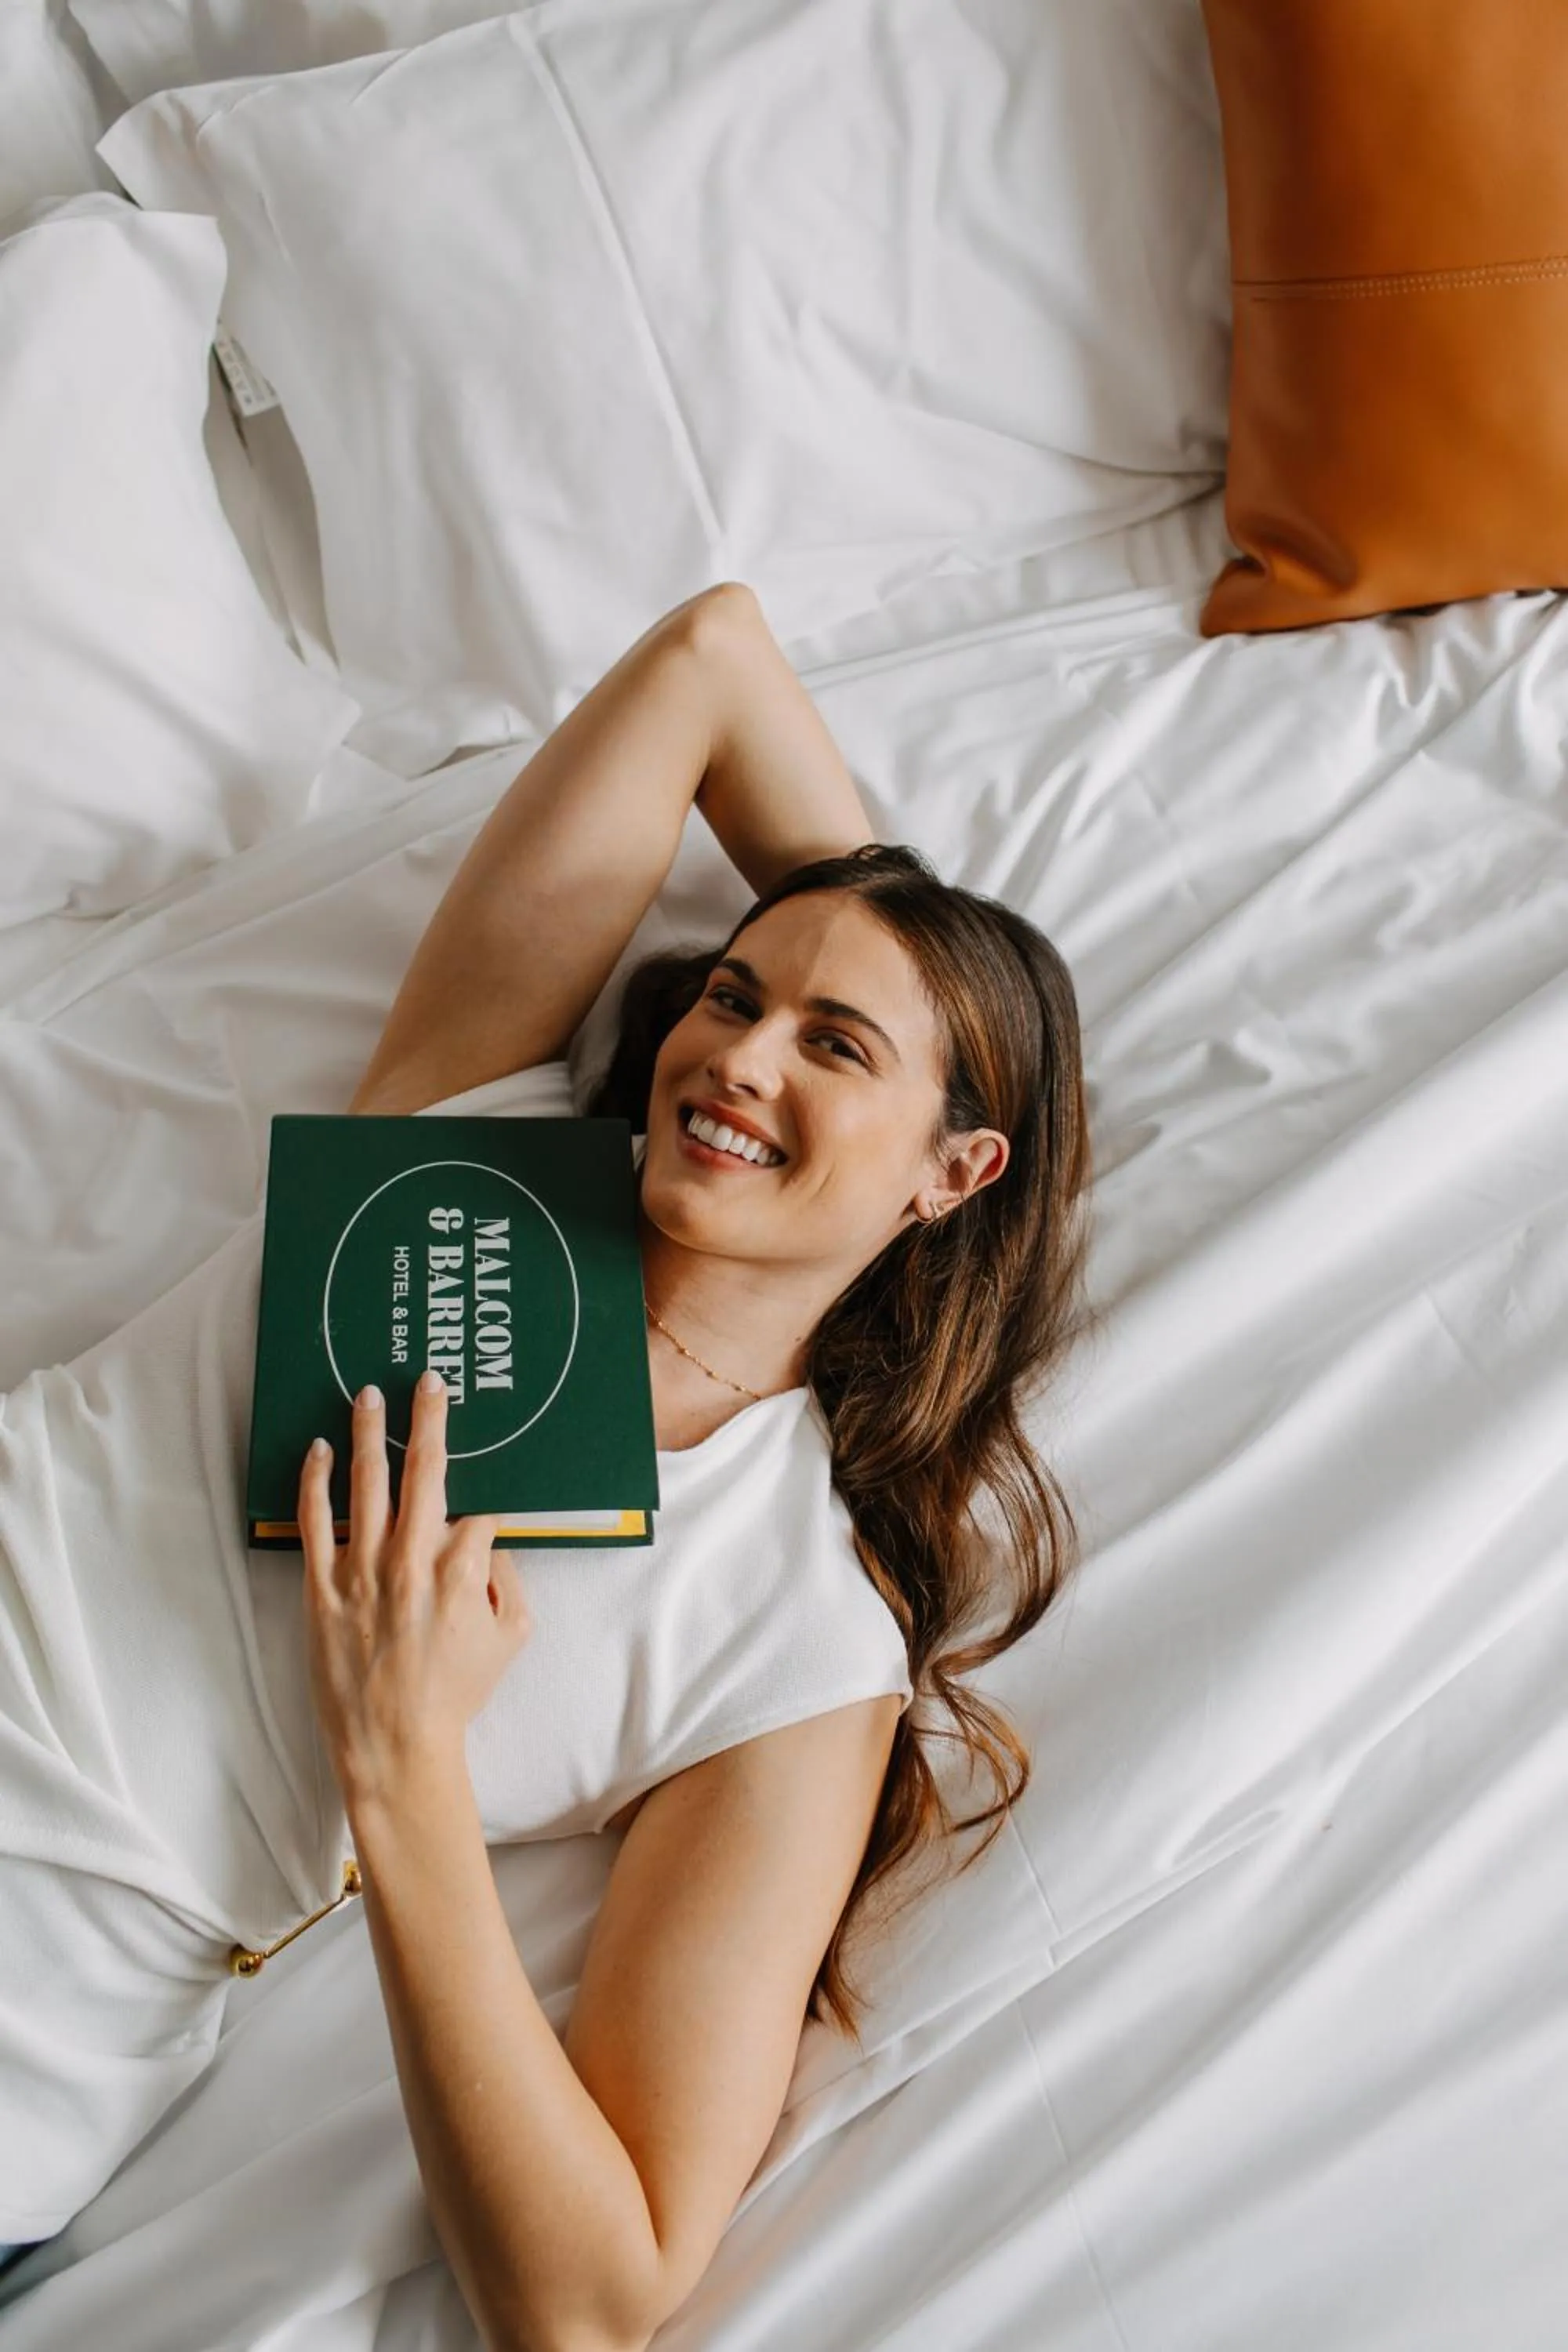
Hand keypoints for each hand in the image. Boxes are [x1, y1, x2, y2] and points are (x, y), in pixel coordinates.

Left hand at [298, 1370, 531, 1810]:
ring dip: (369, 1434)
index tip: (481, 1518)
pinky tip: (317, 1450)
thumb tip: (490, 1544)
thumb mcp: (511, 1639)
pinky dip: (316, 1483)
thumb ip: (507, 1582)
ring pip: (367, 1485)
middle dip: (428, 1420)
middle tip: (428, 1380)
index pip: (476, 1513)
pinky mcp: (323, 1590)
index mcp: (461, 1571)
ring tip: (367, 1395)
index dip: (484, 1513)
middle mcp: (411, 1561)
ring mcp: (362, 1573)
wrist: (396, 1746)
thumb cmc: (455, 1695)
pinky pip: (316, 1524)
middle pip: (424, 1472)